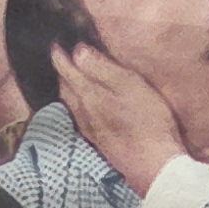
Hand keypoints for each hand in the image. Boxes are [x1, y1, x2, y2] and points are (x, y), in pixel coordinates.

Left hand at [53, 36, 193, 197]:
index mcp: (88, 94)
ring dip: (67, 89)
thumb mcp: (129, 84)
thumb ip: (102, 67)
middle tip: (61, 58)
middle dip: (62, 71)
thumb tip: (78, 52)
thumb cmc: (147, 120)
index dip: (59, 55)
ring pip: (71, 104)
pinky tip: (83, 107)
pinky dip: (76, 105)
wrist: (153, 164)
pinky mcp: (99, 141)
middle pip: (65, 87)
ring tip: (69, 79)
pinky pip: (79, 117)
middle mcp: (83, 111)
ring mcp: (90, 129)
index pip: (66, 70)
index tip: (55, 43)